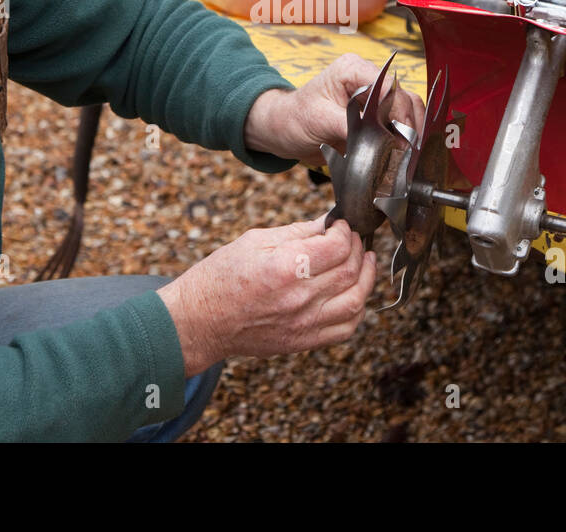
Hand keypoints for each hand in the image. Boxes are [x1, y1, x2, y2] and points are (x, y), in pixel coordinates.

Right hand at [156, 215, 375, 375]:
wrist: (199, 321)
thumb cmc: (220, 278)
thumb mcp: (254, 240)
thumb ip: (296, 232)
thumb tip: (326, 223)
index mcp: (285, 267)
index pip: (337, 246)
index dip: (344, 231)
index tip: (340, 226)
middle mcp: (298, 297)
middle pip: (350, 270)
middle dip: (357, 249)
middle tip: (352, 240)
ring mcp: (303, 323)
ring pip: (356, 300)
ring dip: (366, 278)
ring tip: (365, 262)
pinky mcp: (302, 342)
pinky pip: (345, 329)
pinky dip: (357, 310)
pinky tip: (354, 293)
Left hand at [244, 53, 425, 165]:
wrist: (284, 131)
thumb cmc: (295, 119)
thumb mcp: (319, 120)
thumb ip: (350, 126)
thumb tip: (378, 141)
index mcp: (352, 69)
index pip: (388, 85)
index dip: (398, 111)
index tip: (401, 137)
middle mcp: (368, 79)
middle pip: (403, 97)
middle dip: (408, 125)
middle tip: (408, 151)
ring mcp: (374, 98)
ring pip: (407, 110)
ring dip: (410, 132)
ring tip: (407, 156)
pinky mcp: (376, 116)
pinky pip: (399, 124)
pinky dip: (404, 139)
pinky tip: (402, 155)